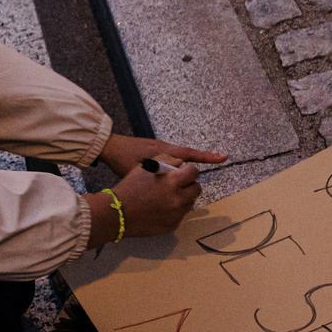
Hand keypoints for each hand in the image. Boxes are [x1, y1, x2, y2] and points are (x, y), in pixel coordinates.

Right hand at [84, 162, 201, 246]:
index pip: (194, 172)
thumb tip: (182, 164)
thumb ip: (168, 161)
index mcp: (173, 181)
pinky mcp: (172, 226)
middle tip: (178, 185)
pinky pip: (180, 215)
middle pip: (196, 189)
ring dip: (183, 198)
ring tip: (168, 197)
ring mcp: (176, 214)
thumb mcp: (147, 167)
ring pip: (190, 203)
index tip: (184, 172)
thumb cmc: (130, 187)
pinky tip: (161, 208)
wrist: (117, 213)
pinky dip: (174, 211)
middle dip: (189, 185)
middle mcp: (178, 199)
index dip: (190, 171)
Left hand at [97, 134, 227, 176]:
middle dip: (201, 159)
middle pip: (188, 154)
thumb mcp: (139, 170)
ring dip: (187, 165)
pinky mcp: (153, 151)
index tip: (223, 157)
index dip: (206, 157)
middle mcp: (164, 148)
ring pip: (179, 157)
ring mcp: (159, 149)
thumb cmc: (122, 159)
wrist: (108, 146)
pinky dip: (176, 165)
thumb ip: (154, 177)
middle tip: (218, 161)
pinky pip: (170, 158)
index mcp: (163, 152)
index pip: (189, 154)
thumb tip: (170, 185)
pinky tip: (175, 175)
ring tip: (194, 176)